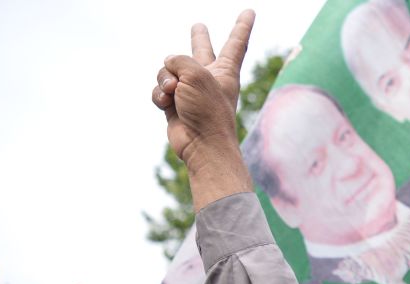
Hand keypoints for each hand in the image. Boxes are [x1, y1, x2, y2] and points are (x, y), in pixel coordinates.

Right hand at [152, 11, 254, 207]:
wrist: (201, 145)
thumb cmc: (207, 110)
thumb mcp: (195, 73)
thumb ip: (180, 60)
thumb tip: (168, 70)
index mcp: (225, 70)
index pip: (236, 42)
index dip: (242, 26)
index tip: (250, 12)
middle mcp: (208, 78)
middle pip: (201, 50)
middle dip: (198, 37)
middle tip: (198, 26)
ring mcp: (190, 91)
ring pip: (167, 70)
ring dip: (166, 80)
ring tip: (175, 94)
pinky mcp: (175, 103)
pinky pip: (160, 89)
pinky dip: (160, 95)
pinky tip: (168, 105)